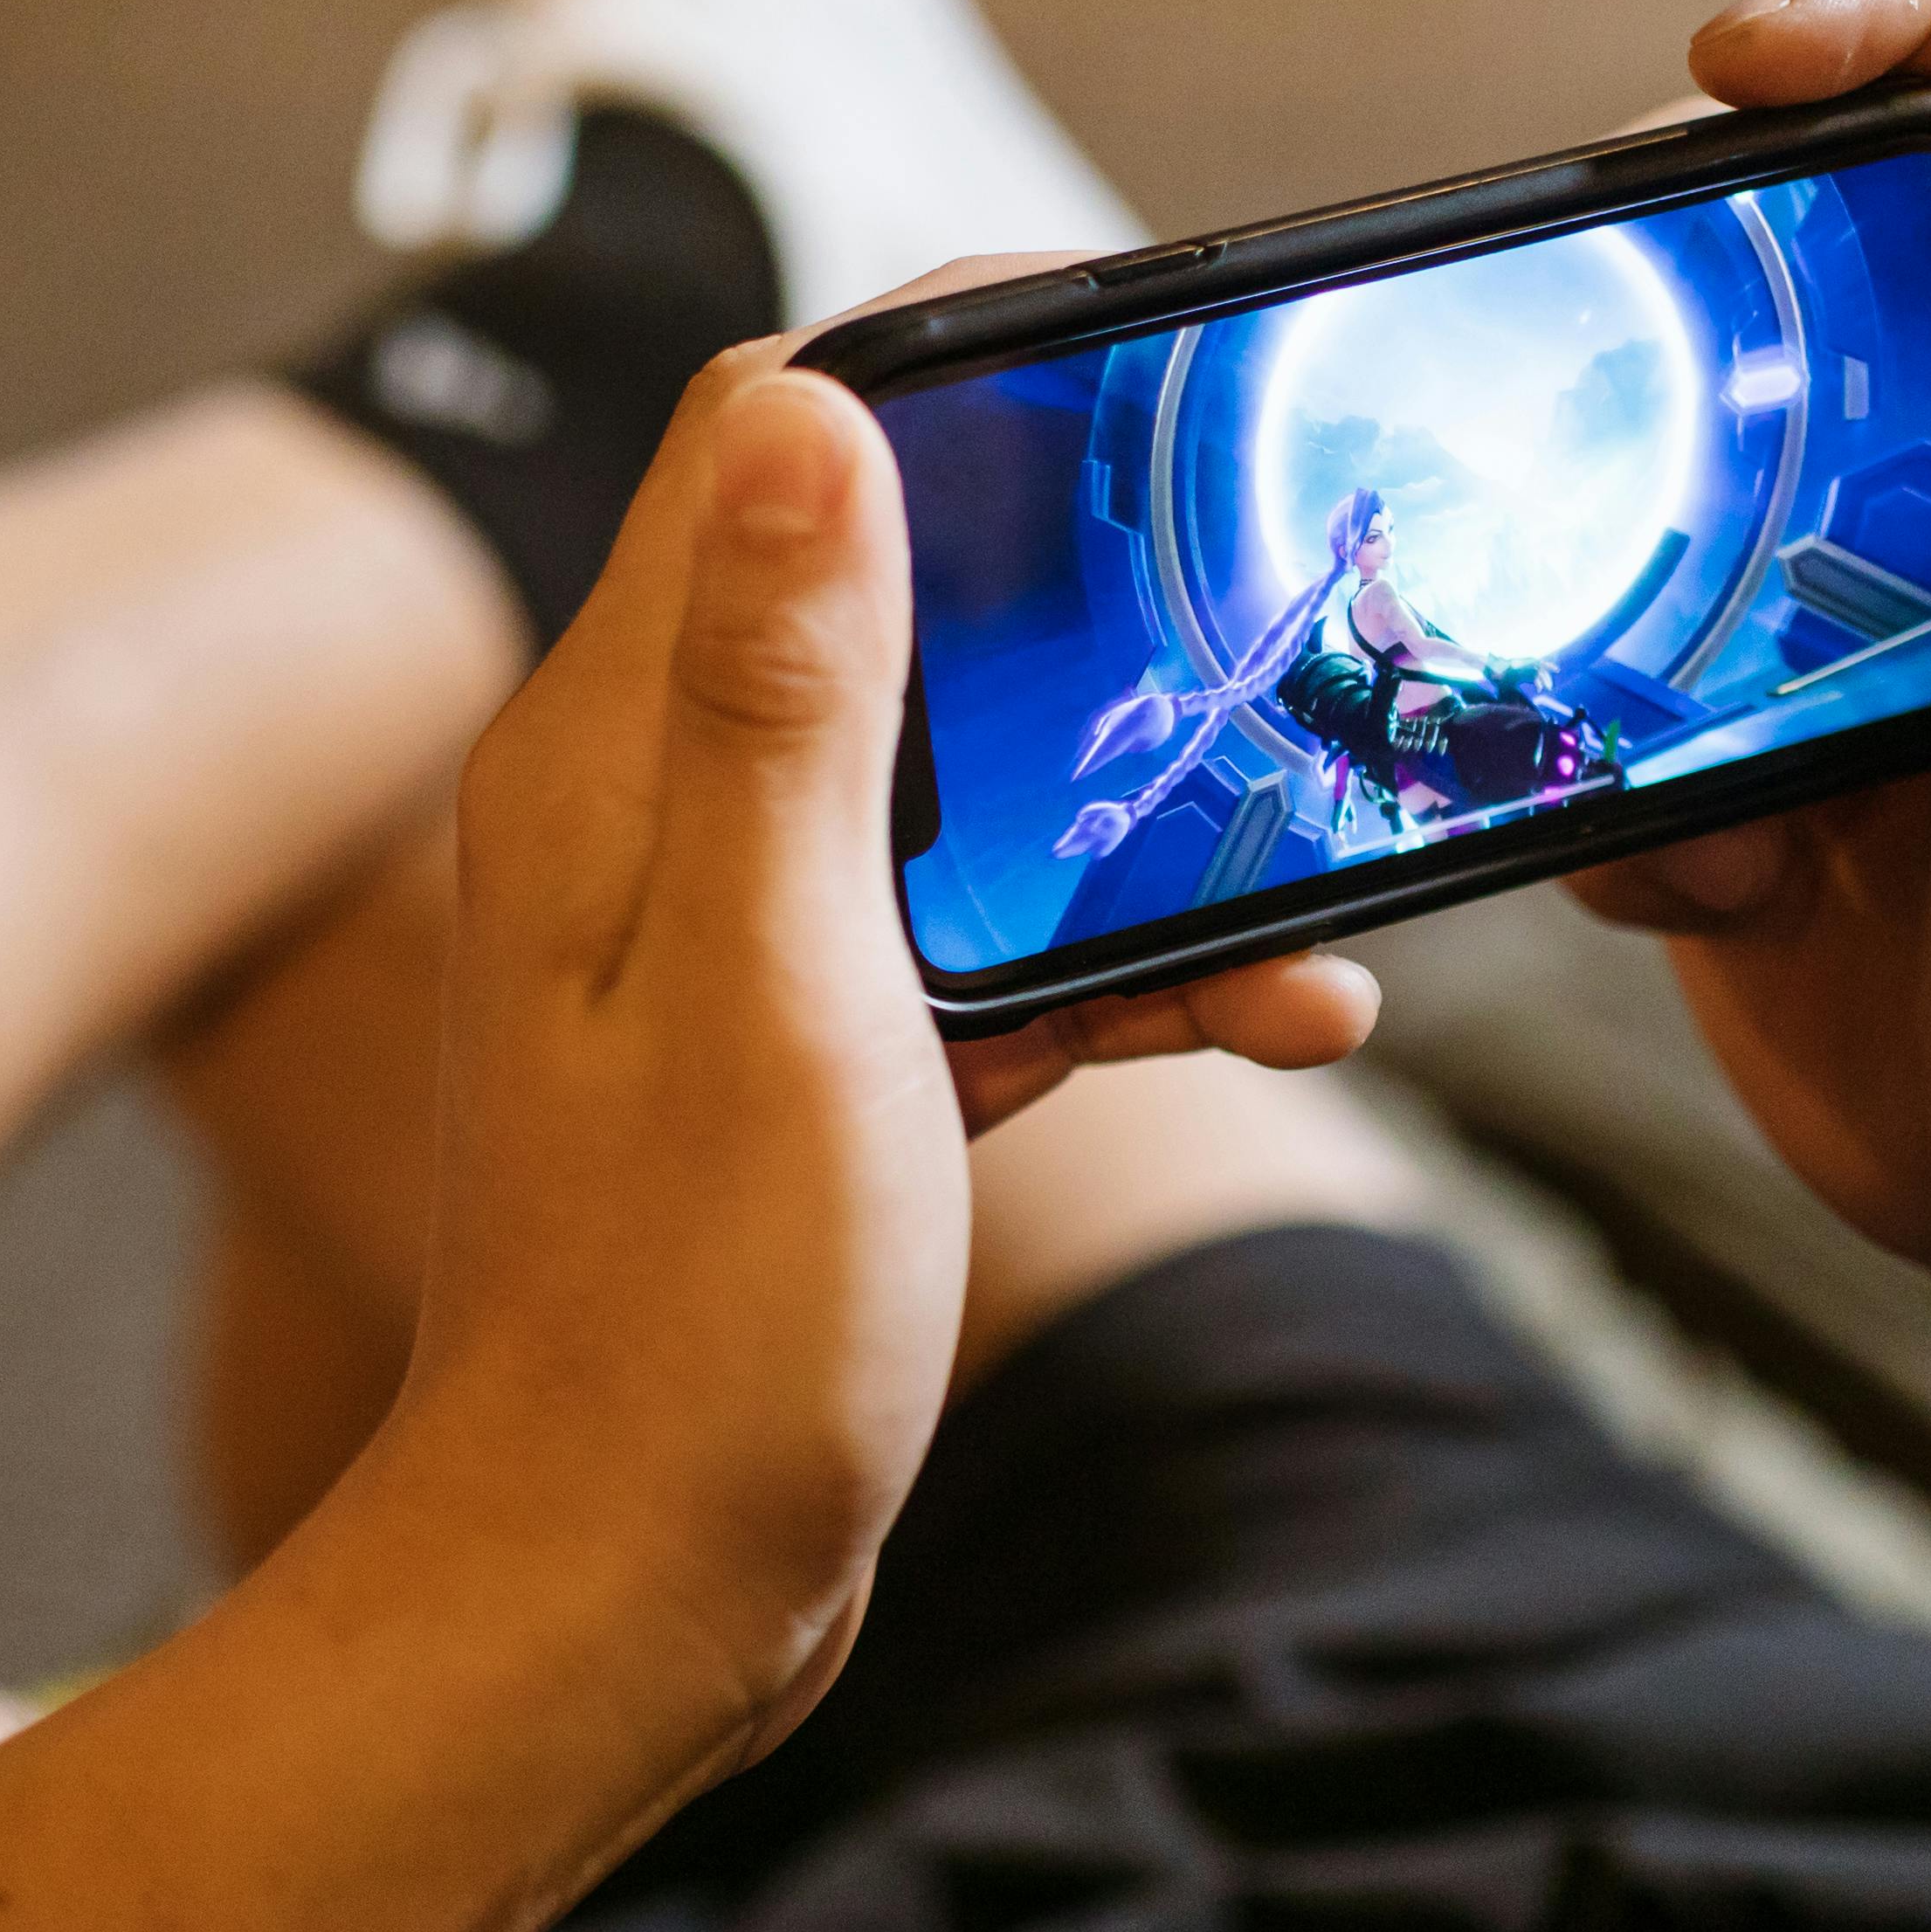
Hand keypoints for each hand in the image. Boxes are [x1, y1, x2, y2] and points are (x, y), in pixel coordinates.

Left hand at [385, 315, 1361, 1763]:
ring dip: (1142, 802)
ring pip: (974, 782)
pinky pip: (998, 951)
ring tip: (1316, 845)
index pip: (760, 438)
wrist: (619, 1607)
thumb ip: (790, 697)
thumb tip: (808, 408)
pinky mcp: (814, 1066)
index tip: (1132, 324)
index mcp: (615, 759)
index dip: (941, 353)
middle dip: (1085, 574)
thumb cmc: (684, 1326)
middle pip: (891, 593)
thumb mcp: (773, 974)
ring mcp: (736, 947)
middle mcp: (656, 821)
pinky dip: (1135, 965)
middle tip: (1268, 562)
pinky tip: (1285, 1013)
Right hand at [1574, 0, 1930, 1348]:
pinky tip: (1734, 897)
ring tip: (1754, 793)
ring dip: (1617, 619)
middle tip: (1615, 439)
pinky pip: (1569, 692)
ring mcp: (1814, 600)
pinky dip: (1612, 799)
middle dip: (1660, 328)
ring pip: (1623, 471)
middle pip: (1767, 237)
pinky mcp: (1704, 741)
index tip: (1735, 59)